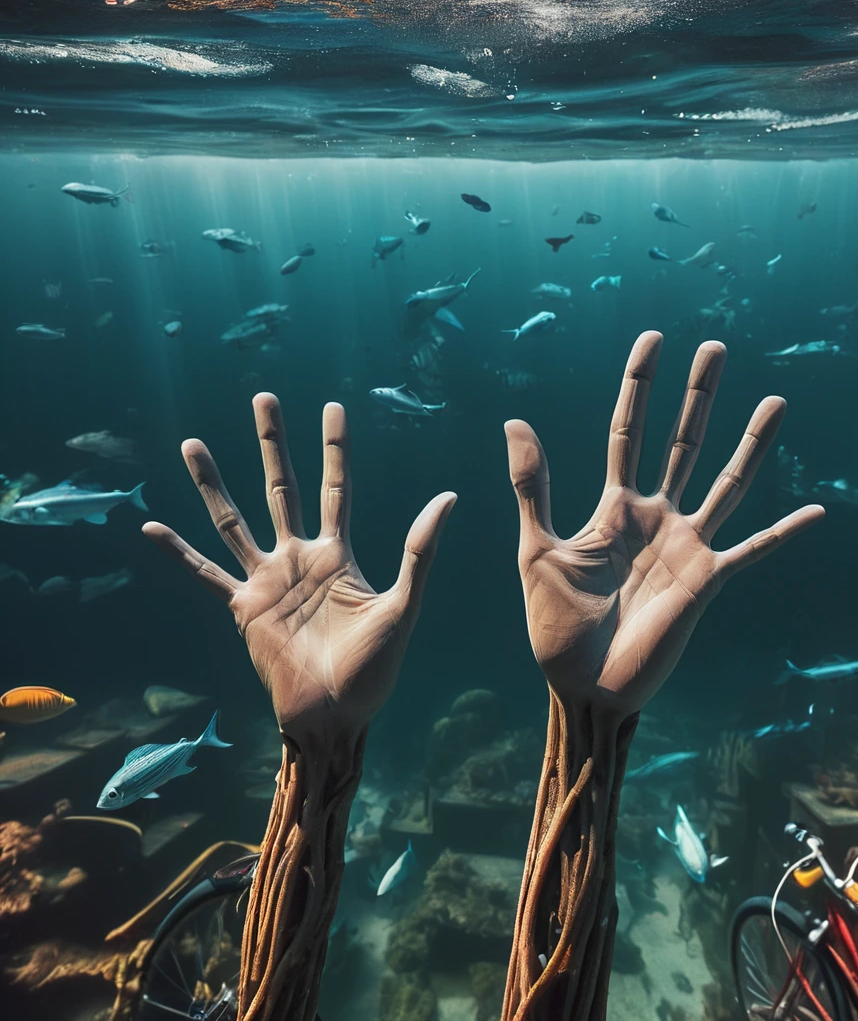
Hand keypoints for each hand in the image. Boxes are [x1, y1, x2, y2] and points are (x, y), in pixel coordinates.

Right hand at [143, 395, 455, 736]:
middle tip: (265, 397)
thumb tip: (450, 496)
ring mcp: (267, 581)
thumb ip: (420, 551)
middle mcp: (298, 558)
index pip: (334, 487)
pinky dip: (179, 554)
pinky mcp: (242, 609)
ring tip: (192, 444)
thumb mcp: (404, 606)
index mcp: (337, 555)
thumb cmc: (374, 669)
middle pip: (281, 487)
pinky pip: (204, 574)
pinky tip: (153, 528)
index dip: (334, 448)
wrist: (336, 715)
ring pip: (234, 520)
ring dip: (213, 483)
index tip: (333, 407)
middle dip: (272, 443)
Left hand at [505, 331, 822, 716]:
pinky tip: (817, 511)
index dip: (638, 387)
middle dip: (697, 397)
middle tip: (714, 347)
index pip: (628, 433)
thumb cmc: (555, 627)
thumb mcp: (538, 549)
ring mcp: (685, 548)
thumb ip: (532, 488)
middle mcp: (655, 519)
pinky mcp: (707, 583)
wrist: (583, 685)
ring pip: (725, 484)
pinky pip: (752, 552)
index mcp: (613, 509)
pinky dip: (784, 534)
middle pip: (681, 444)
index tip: (652, 339)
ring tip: (775, 400)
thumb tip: (514, 420)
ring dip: (750, 444)